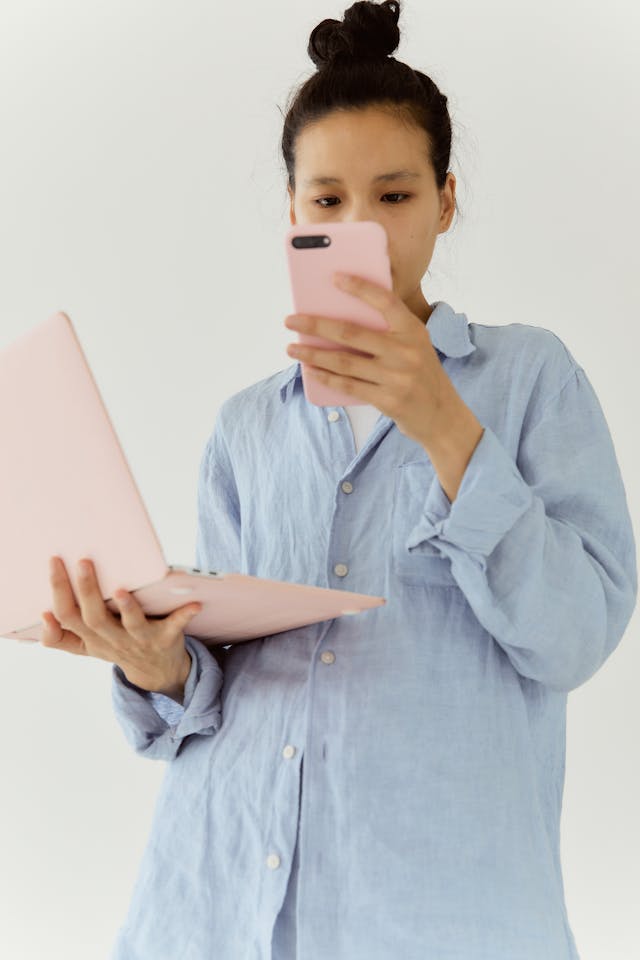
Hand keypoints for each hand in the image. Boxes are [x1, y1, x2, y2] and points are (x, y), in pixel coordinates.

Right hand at [41, 556, 200, 692]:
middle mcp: (114, 640)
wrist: (156, 671)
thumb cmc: (117, 646)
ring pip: (131, 626)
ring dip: (127, 608)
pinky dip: (184, 616)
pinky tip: (194, 603)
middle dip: (87, 591)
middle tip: (83, 562)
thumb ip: (61, 636)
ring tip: (122, 590)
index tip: (55, 562)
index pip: (68, 615)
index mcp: (92, 637)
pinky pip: (175, 627)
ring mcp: (141, 640)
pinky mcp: (167, 639)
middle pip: (95, 618)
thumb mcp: (87, 646)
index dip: (59, 591)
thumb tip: (43, 617)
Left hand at [284, 272, 462, 446]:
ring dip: (313, 353)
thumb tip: (339, 318)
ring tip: (292, 347)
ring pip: (344, 362)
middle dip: (316, 324)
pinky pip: (349, 386)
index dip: (360, 287)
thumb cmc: (420, 375)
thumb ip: (389, 332)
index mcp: (413, 330)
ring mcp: (397, 378)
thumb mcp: (415, 346)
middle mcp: (406, 352)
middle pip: (352, 333)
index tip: (334, 277)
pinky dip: (326, 377)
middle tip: (291, 319)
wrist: (443, 416)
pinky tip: (310, 370)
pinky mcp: (388, 400)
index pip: (385, 301)